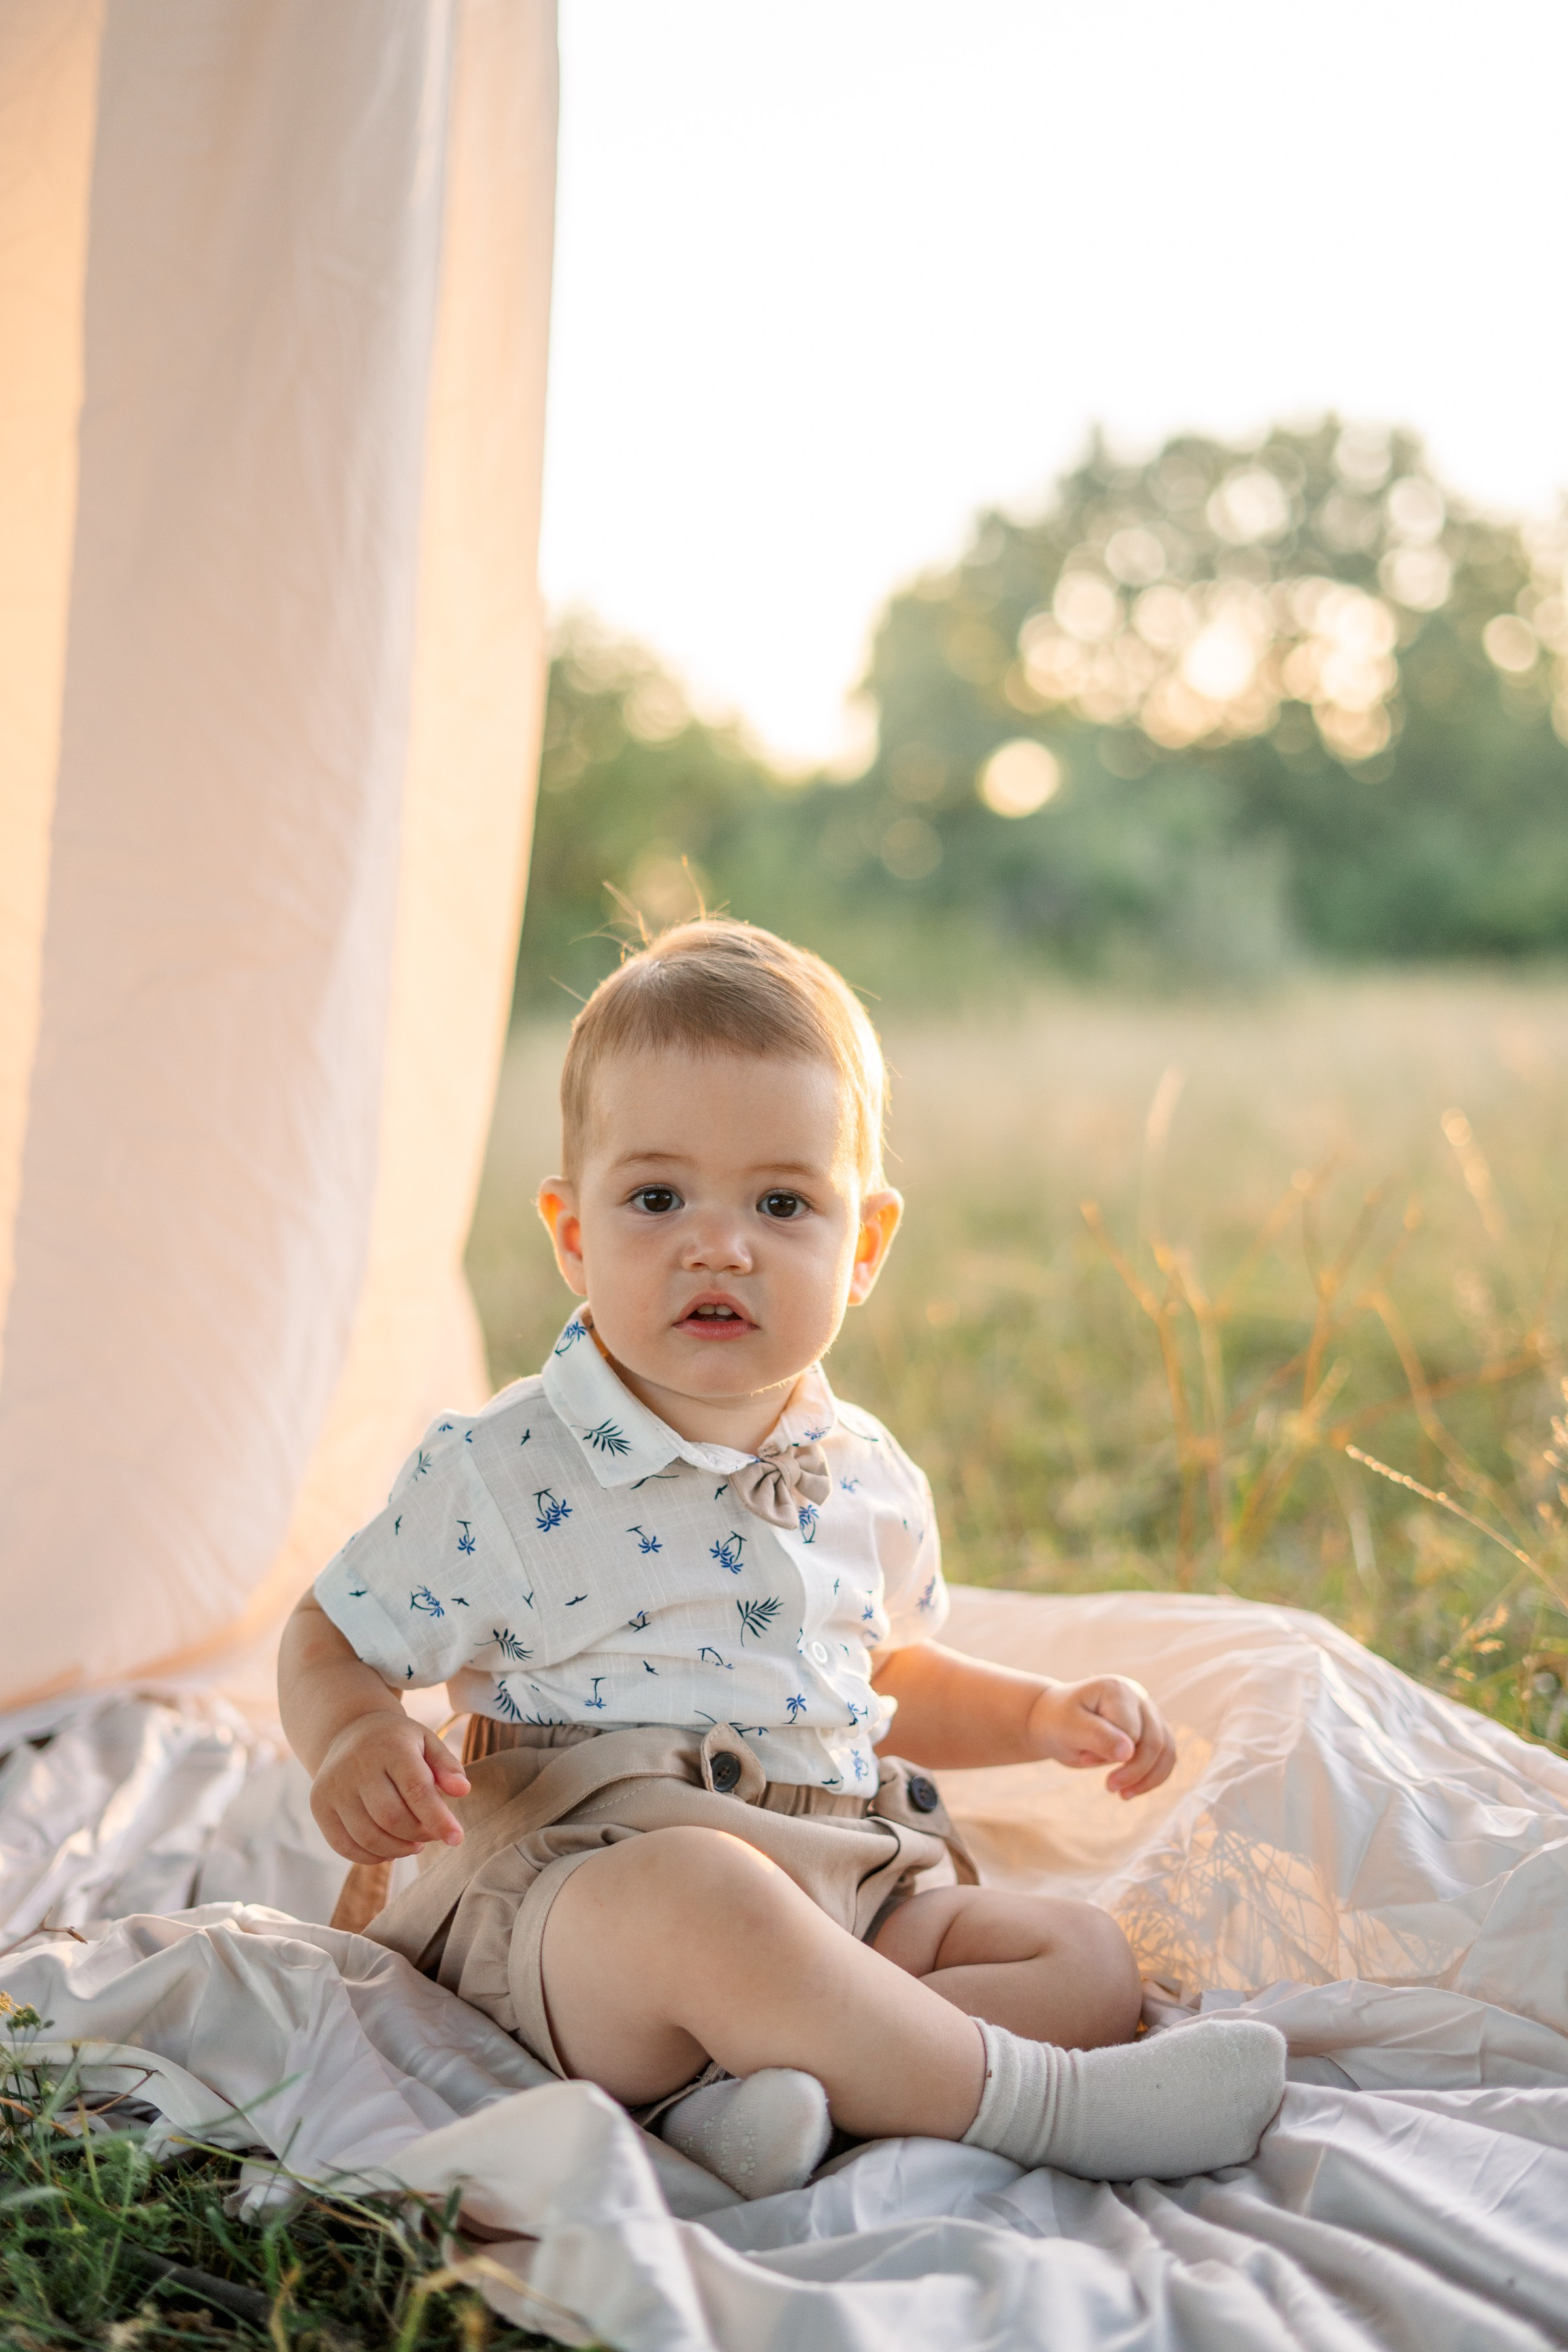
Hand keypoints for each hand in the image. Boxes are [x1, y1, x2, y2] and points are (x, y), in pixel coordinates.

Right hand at [309, 1712, 470, 1863]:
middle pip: (391, 1818)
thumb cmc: (397, 1742)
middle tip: (431, 1834)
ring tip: (413, 1843)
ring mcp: (333, 1787)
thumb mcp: (427, 1741)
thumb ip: (447, 1765)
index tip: (456, 1838)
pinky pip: (345, 1846)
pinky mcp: (319, 1806)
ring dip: (398, 1849)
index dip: (438, 1818)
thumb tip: (462, 1791)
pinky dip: (372, 1856)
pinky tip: (389, 1847)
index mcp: (390, 1746)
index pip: (416, 1789)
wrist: (349, 1732)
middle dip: (418, 1834)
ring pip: (368, 1837)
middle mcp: (357, 1765)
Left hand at [1024, 1675, 1174, 1799]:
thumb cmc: (1058, 1723)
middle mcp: (1138, 1696)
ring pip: (1167, 1750)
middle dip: (1133, 1772)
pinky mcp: (1151, 1729)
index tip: (1084, 1758)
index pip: (1130, 1731)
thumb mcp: (1069, 1730)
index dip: (1109, 1752)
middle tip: (1108, 1787)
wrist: (1054, 1721)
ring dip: (1148, 1778)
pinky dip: (1153, 1777)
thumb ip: (1098, 1737)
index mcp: (1116, 1689)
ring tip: (1122, 1795)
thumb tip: (1129, 1752)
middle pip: (1154, 1742)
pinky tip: (1133, 1790)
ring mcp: (1148, 1712)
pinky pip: (1166, 1756)